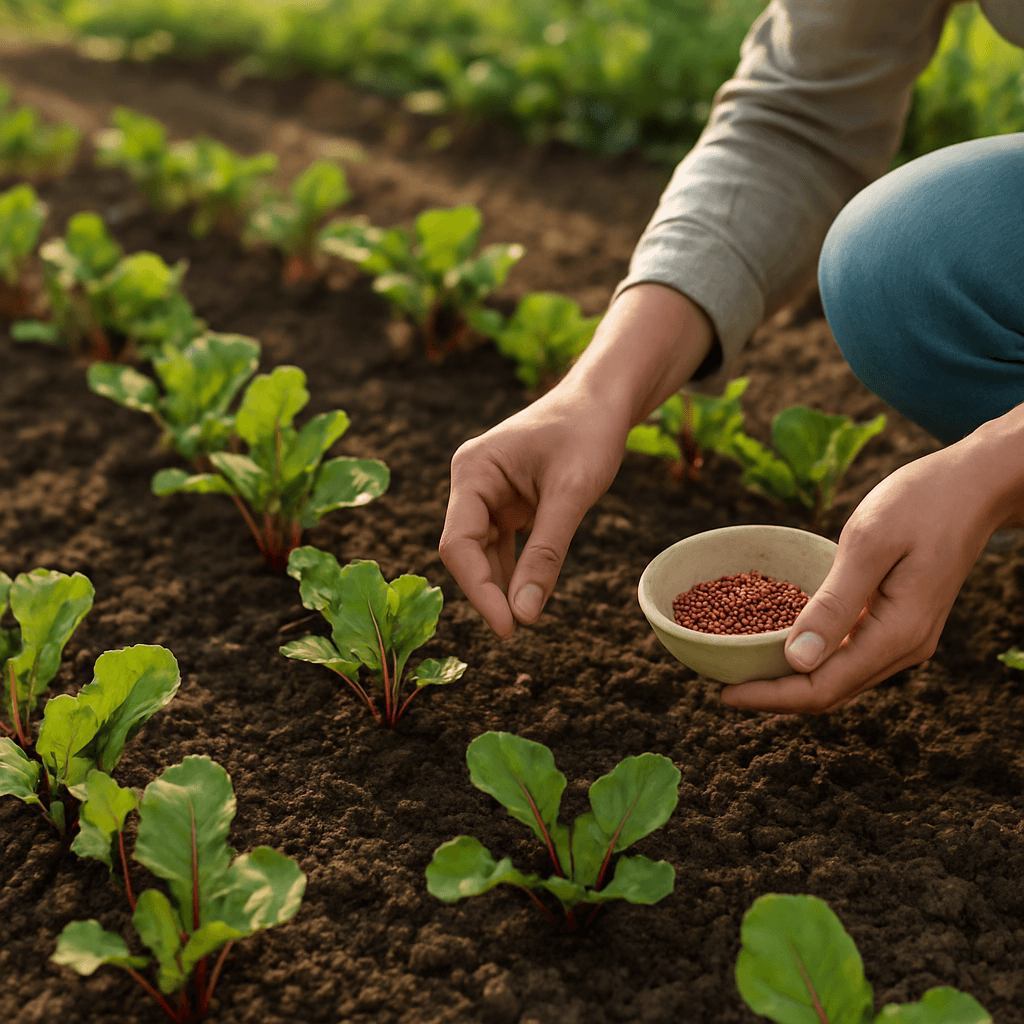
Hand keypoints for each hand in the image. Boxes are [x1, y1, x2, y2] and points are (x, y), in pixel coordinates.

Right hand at [439, 389, 628, 638]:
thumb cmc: (588, 433)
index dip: (478, 590)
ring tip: (526, 616)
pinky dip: (517, 570)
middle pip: (466, 552)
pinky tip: (531, 593)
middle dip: (489, 590)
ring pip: (484, 554)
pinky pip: (504, 546)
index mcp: (473, 471)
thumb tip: (525, 614)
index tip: (507, 627)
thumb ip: (546, 553)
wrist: (605, 401)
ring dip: (503, 584)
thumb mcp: (571, 493)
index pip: (459, 543)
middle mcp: (471, 483)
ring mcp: (487, 495)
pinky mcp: (507, 505)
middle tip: (518, 629)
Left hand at [720, 437, 1018, 713]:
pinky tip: (781, 646)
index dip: (771, 697)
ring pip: (840, 679)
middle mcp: (903, 648)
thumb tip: (797, 660)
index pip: (823, 688)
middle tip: (723, 687)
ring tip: (743, 672)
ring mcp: (904, 639)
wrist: (974, 487)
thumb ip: (834, 604)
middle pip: (830, 693)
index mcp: (896, 634)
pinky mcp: (899, 623)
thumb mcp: (869, 545)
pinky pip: (849, 656)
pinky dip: (812, 659)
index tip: (725, 694)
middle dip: (775, 695)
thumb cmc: (922, 503)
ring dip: (792, 682)